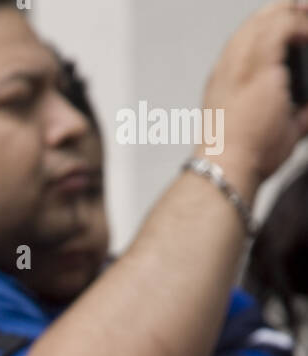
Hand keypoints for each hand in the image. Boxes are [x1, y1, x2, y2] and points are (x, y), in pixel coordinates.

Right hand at [201, 2, 307, 195]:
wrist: (226, 168)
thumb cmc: (243, 160)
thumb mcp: (271, 133)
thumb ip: (291, 117)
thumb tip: (306, 113)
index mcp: (225, 83)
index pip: (246, 43)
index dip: (268, 29)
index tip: (290, 30)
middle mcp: (229, 67)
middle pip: (255, 22)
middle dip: (282, 12)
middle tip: (303, 12)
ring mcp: (240, 63)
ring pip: (267, 16)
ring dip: (292, 15)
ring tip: (307, 20)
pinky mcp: (256, 64)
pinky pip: (283, 26)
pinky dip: (301, 26)